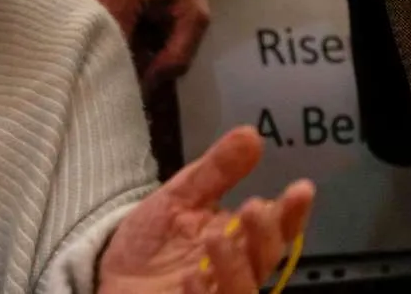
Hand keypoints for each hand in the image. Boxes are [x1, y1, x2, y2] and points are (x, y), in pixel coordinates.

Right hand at [60, 0, 209, 77]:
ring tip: (97, 63)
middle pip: (81, 52)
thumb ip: (179, 55)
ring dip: (80, 56)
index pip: (109, 59)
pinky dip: (68, 39)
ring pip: (64, 40)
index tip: (130, 96)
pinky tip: (82, 44)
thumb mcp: (194, 13)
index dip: (120, 83)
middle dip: (97, 73)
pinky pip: (55, 23)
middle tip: (112, 84)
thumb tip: (147, 86)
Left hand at [99, 127, 314, 293]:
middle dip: (264, 234)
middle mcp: (233, 272)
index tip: (301, 189)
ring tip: (214, 237)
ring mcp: (215, 293)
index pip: (275, 230)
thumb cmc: (149, 243)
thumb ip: (216, 172)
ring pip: (242, 289)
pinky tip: (190, 277)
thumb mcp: (179, 198)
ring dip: (234, 265)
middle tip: (254, 207)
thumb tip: (252, 134)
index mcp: (236, 241)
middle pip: (263, 259)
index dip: (291, 212)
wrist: (109, 277)